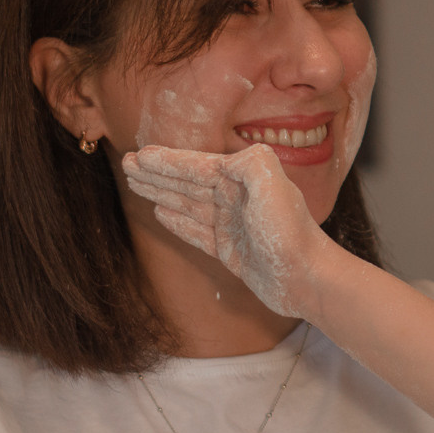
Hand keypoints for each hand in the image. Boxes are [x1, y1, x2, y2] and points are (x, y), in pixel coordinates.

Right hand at [122, 143, 326, 315]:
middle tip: (127, 165)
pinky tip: (160, 212)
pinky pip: (196, 231)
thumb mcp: (272, 185)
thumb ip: (249, 163)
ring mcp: (232, 225)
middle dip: (157, 173)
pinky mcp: (231, 250)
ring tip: (136, 184)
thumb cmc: (290, 233)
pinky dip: (177, 221)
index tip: (139, 155)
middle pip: (187, 182)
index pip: (196, 166)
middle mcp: (236, 199)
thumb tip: (223, 161)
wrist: (306, 278)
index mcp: (243, 180)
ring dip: (161, 193)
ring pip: (188, 204)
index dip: (167, 161)